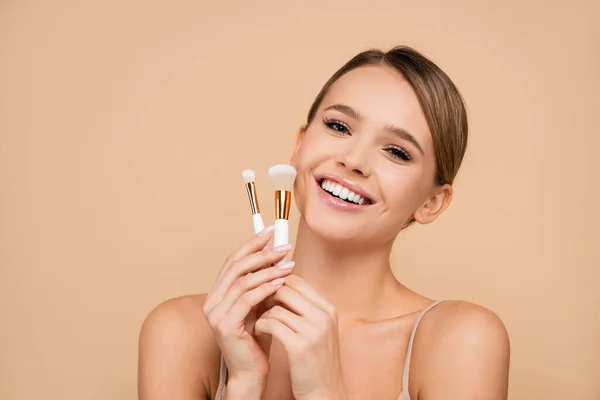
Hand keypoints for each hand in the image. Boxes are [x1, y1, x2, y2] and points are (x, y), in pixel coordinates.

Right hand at [202, 226, 294, 389]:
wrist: (251, 372)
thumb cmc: (258, 340)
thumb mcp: (259, 306)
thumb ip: (260, 284)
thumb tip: (276, 256)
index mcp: (217, 294)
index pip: (232, 261)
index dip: (251, 244)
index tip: (270, 232)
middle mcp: (212, 302)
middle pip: (236, 267)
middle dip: (261, 253)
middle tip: (283, 247)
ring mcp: (216, 314)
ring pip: (243, 281)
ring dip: (268, 270)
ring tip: (289, 265)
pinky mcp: (226, 326)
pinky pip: (247, 299)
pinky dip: (265, 288)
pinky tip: (281, 282)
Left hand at [254, 275, 348, 399]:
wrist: (325, 392)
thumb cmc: (316, 361)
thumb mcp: (317, 330)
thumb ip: (304, 309)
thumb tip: (278, 286)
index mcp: (328, 309)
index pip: (296, 280)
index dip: (277, 283)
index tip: (264, 293)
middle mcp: (323, 316)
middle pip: (285, 289)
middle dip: (267, 295)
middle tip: (256, 305)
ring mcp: (313, 330)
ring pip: (276, 307)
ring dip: (262, 313)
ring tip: (257, 321)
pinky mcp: (300, 346)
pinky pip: (272, 324)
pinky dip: (261, 325)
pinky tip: (257, 332)